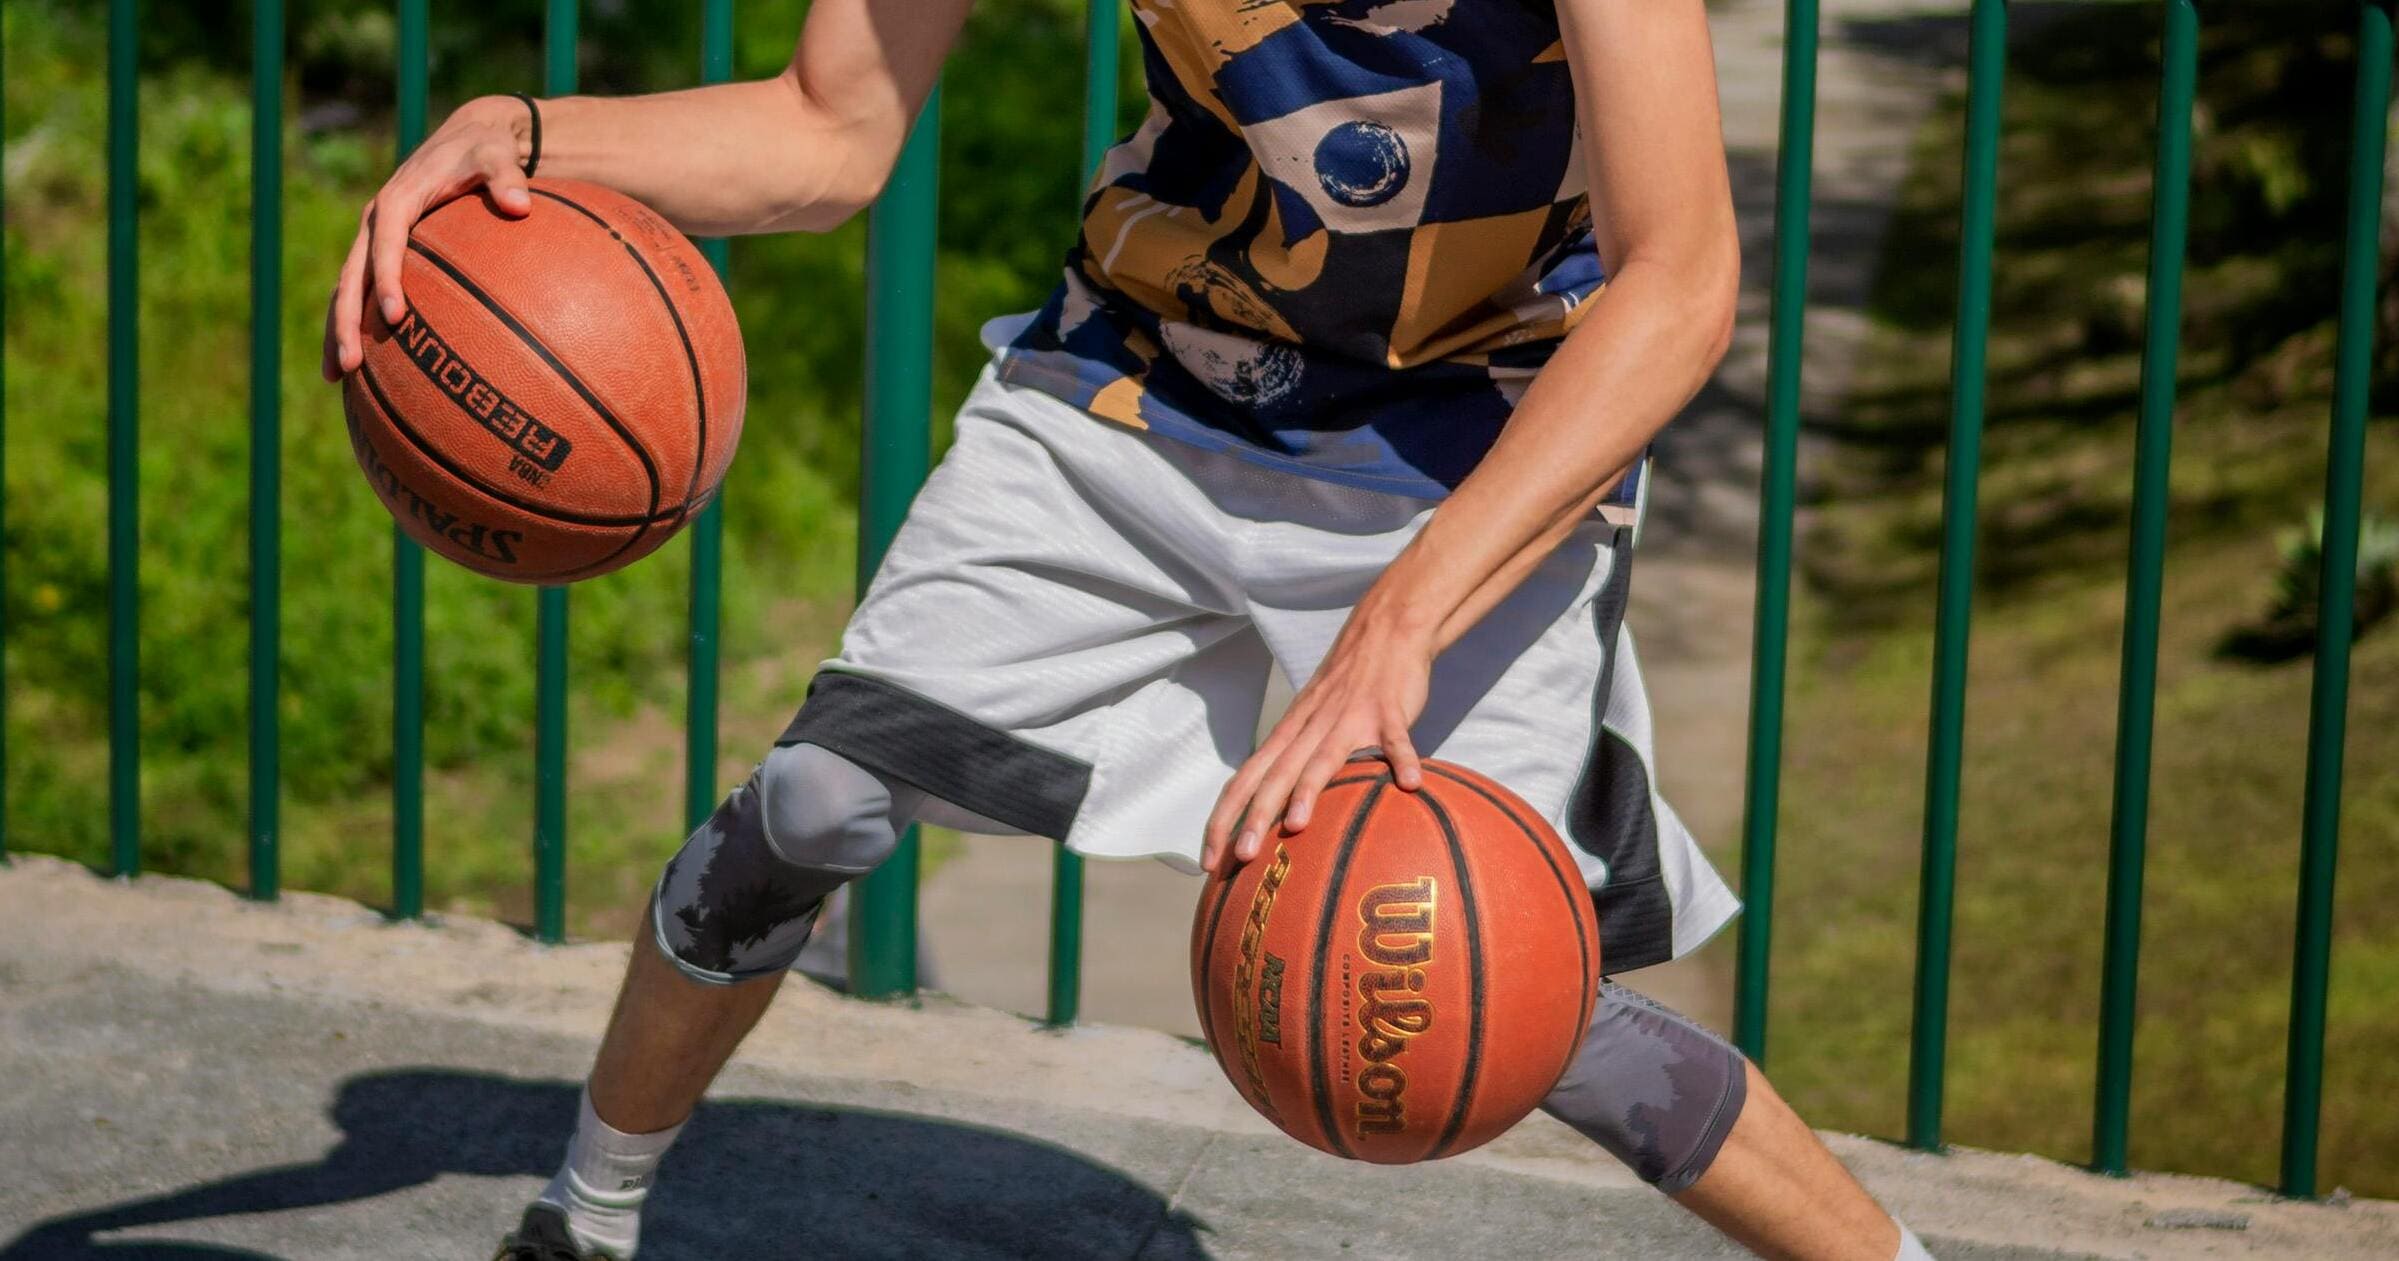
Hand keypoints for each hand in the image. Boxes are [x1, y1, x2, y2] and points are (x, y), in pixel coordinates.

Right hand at [320, 96, 535, 381]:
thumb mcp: (497, 155)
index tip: (397, 317)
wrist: (470, 139)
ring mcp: (375, 238)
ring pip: (348, 288)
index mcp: (398, 200)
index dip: (387, 279)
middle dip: (347, 320)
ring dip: (340, 330)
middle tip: (350, 364)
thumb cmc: (485, 150)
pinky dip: (358, 323)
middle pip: (352, 275)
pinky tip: (364, 367)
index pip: (386, 244)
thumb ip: (507, 176)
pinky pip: (364, 290)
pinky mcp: (383, 251)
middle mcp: (377, 221)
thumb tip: (519, 204)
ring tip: (339, 376)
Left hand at [1202, 600, 1432, 874]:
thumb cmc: (1347, 686)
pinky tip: (1409, 784)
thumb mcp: (1312, 722)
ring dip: (1307, 790)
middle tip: (1241, 856)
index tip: (1209, 862)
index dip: (1223, 820)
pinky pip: (1394, 738)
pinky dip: (1401, 758)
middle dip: (1254, 817)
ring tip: (1296, 825)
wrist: (1383, 630)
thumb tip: (1284, 816)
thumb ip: (1299, 762)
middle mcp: (1309, 728)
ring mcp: (1347, 719)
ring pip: (1322, 758)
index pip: (1244, 780)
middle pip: (1274, 776)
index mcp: (1289, 735)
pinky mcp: (1386, 711)